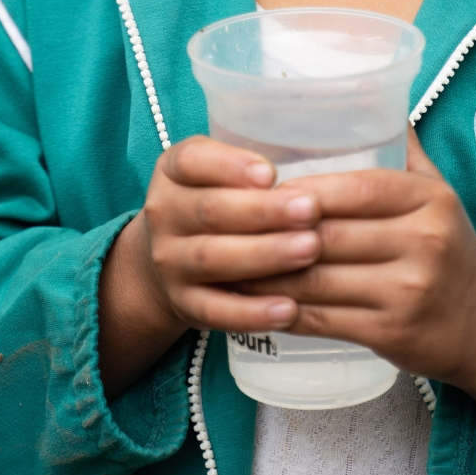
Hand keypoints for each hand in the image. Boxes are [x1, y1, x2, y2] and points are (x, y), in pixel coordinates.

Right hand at [97, 136, 321, 397]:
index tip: (271, 173)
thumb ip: (250, 169)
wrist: (168, 258)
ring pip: (214, 259)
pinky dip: (252, 313)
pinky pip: (217, 312)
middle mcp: (165, 214)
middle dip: (263, 211)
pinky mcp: (184, 304)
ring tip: (309, 249)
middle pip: (211, 210)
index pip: (193, 161)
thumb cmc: (214, 201)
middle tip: (310, 210)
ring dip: (265, 255)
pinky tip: (289, 309)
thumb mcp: (217, 171)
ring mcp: (170, 263)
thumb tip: (304, 183)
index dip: (231, 165)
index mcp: (173, 171)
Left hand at [238, 130, 475, 430]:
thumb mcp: (438, 193)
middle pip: (330, 234)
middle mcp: (423, 242)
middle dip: (274, 231)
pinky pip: (322, 319)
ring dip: (267, 273)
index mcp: (430, 200)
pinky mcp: (391, 334)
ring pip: (318, 279)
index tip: (264, 188)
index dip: (305, 190)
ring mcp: (408, 292)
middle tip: (230, 225)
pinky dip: (282, 310)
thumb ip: (403, 150)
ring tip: (229, 261)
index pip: (359, 187)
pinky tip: (255, 300)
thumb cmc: (450, 248)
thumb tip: (374, 93)